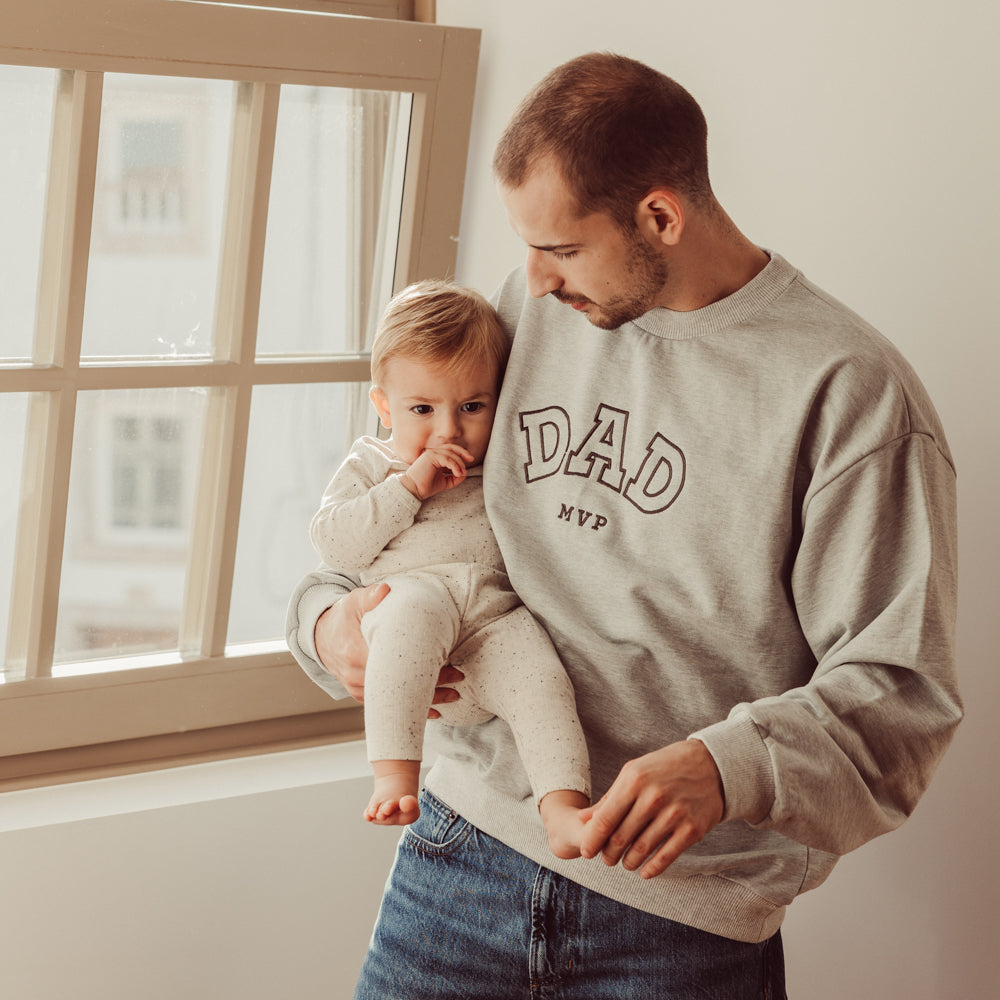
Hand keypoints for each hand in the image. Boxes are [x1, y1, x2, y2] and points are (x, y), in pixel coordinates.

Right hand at [314, 582, 463, 715]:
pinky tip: (433, 712)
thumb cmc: (344, 616)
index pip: (395, 662)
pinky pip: (389, 705)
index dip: (422, 663)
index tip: (448, 659)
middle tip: (459, 679)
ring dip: (427, 700)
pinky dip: (411, 707)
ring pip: (396, 699)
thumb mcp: (355, 601)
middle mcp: (356, 675)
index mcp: (356, 651)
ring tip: (454, 694)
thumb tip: (385, 591)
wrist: (322, 636)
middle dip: (432, 685)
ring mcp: (357, 688)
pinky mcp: (361, 696)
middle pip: (399, 685)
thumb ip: (371, 596)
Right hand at [401, 444, 475, 499]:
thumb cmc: (426, 486)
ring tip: (461, 474)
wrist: (414, 490)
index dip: (461, 453)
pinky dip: (454, 466)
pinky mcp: (430, 457)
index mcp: (435, 457)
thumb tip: (464, 474)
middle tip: (470, 459)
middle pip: (451, 447)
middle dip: (462, 452)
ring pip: (450, 454)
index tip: (469, 459)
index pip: (450, 450)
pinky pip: (447, 459)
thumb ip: (454, 478)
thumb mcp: (445, 482)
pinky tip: (457, 473)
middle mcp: (433, 453)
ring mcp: (431, 453)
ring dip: (459, 463)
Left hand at [578, 740, 723, 879]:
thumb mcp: (634, 773)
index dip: (592, 840)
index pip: (605, 819)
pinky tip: (645, 872)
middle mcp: (653, 797)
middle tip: (606, 859)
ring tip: (625, 863)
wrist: (712, 765)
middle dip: (608, 854)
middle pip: (621, 838)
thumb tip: (582, 820)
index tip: (587, 852)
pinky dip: (652, 869)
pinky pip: (667, 856)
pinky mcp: (692, 829)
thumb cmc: (665, 767)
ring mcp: (674, 814)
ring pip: (641, 850)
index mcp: (634, 780)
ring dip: (629, 862)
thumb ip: (610, 798)